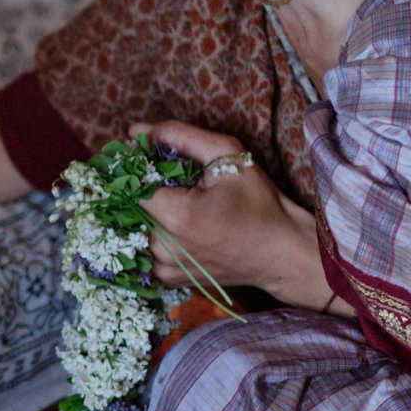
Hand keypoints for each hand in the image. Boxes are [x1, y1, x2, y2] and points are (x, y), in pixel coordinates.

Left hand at [130, 121, 319, 302]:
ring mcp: (164, 267)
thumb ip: (180, 136)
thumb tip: (134, 130)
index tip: (145, 160)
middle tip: (166, 180)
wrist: (283, 254)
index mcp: (176, 215)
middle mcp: (163, 246)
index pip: (128, 184)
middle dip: (139, 189)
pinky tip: (177, 226)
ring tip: (175, 203)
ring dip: (145, 212)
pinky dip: (153, 234)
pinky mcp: (168, 279)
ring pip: (133, 229)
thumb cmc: (259, 203)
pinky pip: (144, 250)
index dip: (132, 169)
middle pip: (128, 207)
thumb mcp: (228, 156)